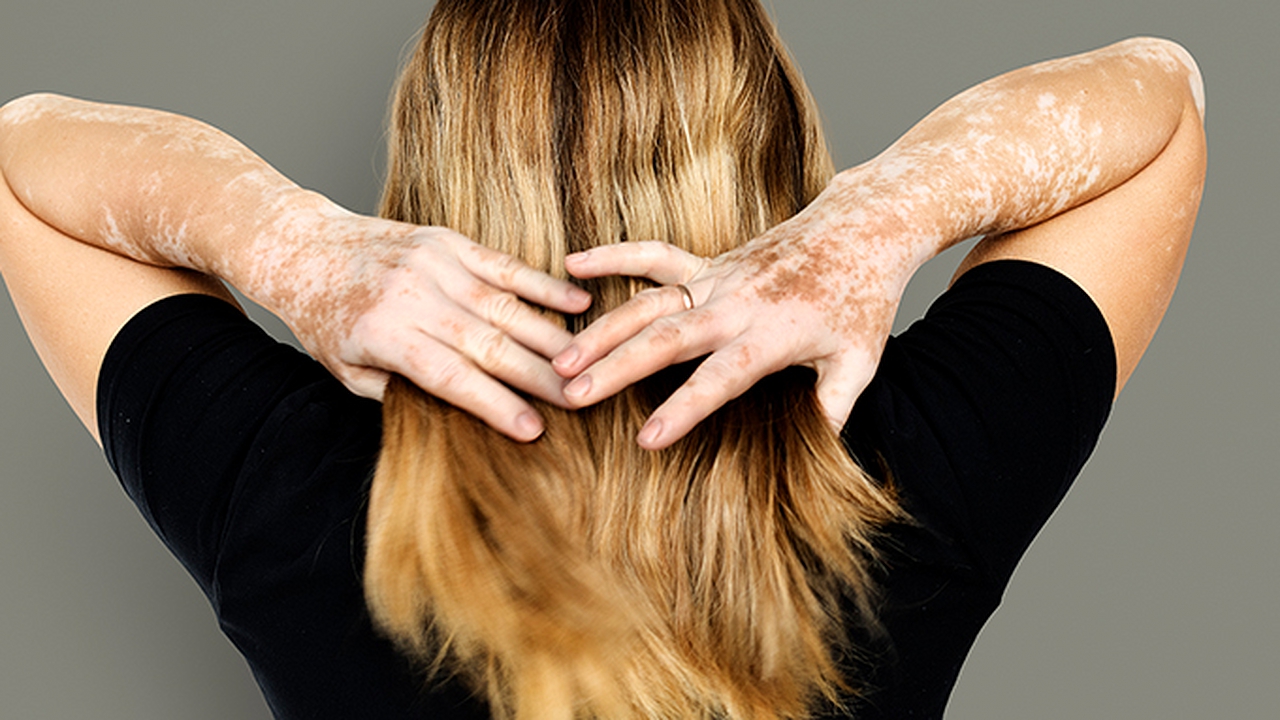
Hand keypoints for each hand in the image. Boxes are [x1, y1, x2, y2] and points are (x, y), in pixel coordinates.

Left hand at [246, 199, 591, 440]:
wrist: (304, 248)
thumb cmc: (326, 320)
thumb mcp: (348, 372)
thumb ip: (402, 392)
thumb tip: (461, 416)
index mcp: (387, 336)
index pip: (452, 378)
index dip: (495, 406)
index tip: (534, 431)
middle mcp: (415, 298)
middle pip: (489, 344)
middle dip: (539, 376)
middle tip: (580, 401)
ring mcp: (435, 265)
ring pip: (506, 306)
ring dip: (551, 337)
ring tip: (588, 362)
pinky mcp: (448, 242)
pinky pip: (504, 266)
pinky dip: (544, 286)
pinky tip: (578, 305)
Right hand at [552, 188, 917, 449]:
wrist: (862, 227)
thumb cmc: (862, 299)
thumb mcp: (858, 361)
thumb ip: (833, 407)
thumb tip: (821, 456)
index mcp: (771, 335)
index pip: (720, 377)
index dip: (683, 408)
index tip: (646, 439)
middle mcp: (735, 304)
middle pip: (665, 339)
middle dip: (615, 368)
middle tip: (572, 395)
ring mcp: (717, 279)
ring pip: (648, 303)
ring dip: (602, 330)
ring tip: (562, 358)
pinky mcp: (710, 263)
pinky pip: (653, 257)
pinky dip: (613, 258)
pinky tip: (573, 264)